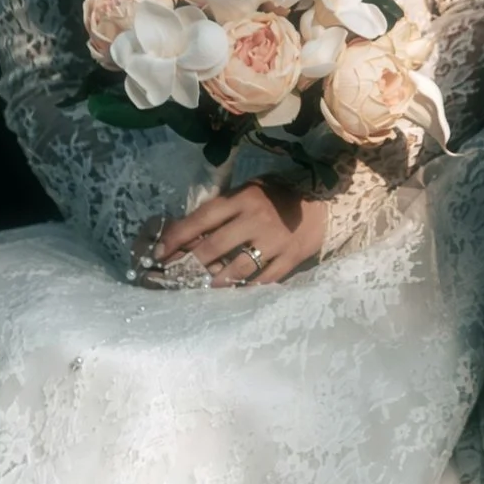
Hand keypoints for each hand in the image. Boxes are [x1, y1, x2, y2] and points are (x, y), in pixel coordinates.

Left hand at [146, 177, 329, 289]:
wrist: (324, 203)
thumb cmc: (279, 196)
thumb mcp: (250, 191)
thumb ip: (224, 208)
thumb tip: (187, 231)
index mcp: (243, 199)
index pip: (202, 218)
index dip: (177, 236)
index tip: (159, 253)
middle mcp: (256, 219)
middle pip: (215, 246)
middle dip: (190, 264)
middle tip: (175, 275)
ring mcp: (274, 241)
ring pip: (238, 268)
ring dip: (216, 281)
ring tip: (204, 287)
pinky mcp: (290, 258)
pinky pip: (263, 280)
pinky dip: (246, 288)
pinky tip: (234, 292)